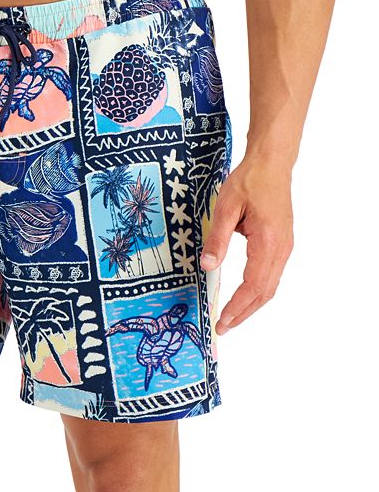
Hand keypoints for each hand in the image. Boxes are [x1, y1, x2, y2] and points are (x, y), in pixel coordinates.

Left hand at [199, 158, 293, 334]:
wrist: (272, 164)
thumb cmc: (249, 181)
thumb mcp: (226, 207)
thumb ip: (218, 238)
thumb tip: (208, 266)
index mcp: (267, 241)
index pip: (253, 285)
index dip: (237, 306)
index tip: (223, 321)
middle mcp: (281, 248)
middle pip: (264, 292)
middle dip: (244, 313)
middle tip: (223, 327)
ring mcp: (284, 247)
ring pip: (270, 286)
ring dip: (251, 305)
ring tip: (231, 317)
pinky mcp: (282, 244)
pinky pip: (271, 275)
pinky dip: (257, 291)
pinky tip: (244, 296)